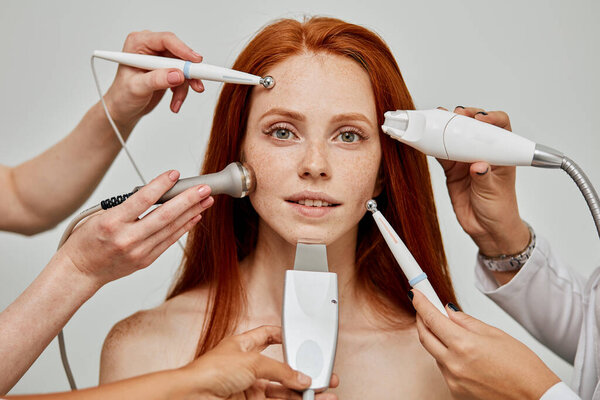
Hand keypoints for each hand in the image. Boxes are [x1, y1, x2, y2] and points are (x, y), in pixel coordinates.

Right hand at [58, 170, 212, 287]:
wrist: (80, 271)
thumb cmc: (87, 240)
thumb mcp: (100, 216)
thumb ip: (127, 206)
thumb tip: (157, 192)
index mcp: (112, 223)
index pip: (141, 200)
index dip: (160, 185)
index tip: (175, 174)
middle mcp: (127, 239)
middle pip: (164, 216)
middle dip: (188, 200)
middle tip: (204, 188)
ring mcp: (138, 252)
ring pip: (171, 228)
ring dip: (192, 212)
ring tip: (206, 200)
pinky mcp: (146, 260)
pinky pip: (169, 241)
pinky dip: (183, 227)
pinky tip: (194, 216)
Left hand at [103, 30, 204, 129]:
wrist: (123, 109)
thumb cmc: (122, 96)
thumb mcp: (137, 88)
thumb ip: (157, 80)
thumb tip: (177, 74)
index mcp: (138, 43)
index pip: (165, 40)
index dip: (183, 49)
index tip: (196, 61)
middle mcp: (150, 48)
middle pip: (179, 54)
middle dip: (188, 72)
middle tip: (196, 85)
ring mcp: (160, 60)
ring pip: (183, 68)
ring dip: (184, 87)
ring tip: (177, 101)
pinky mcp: (167, 70)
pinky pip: (183, 78)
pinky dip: (182, 91)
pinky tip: (175, 102)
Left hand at [182, 325, 338, 399]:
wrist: (192, 396)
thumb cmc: (209, 371)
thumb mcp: (251, 362)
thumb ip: (280, 370)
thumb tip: (301, 377)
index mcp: (243, 346)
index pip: (268, 336)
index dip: (284, 337)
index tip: (302, 341)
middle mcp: (247, 367)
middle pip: (281, 369)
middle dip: (302, 372)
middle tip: (322, 375)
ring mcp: (249, 387)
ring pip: (282, 390)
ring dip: (303, 391)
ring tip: (323, 394)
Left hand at [410, 289, 559, 399]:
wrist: (535, 398)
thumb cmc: (523, 368)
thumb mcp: (495, 334)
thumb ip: (467, 321)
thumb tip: (449, 311)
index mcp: (464, 345)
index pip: (431, 318)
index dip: (421, 303)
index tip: (415, 294)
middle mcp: (454, 364)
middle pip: (425, 336)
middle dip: (422, 319)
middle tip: (426, 308)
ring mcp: (453, 380)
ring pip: (434, 353)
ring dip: (438, 340)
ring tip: (456, 335)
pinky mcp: (455, 392)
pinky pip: (444, 369)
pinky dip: (447, 358)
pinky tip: (464, 356)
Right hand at [437, 106, 528, 256]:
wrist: (485, 229)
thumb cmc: (499, 210)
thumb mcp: (493, 193)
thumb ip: (485, 179)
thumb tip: (478, 166)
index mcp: (501, 153)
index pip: (500, 127)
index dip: (491, 118)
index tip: (481, 119)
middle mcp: (483, 152)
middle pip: (475, 126)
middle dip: (465, 116)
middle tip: (457, 115)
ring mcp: (466, 160)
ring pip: (456, 136)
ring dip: (447, 127)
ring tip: (437, 118)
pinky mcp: (452, 169)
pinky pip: (441, 152)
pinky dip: (433, 144)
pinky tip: (426, 138)